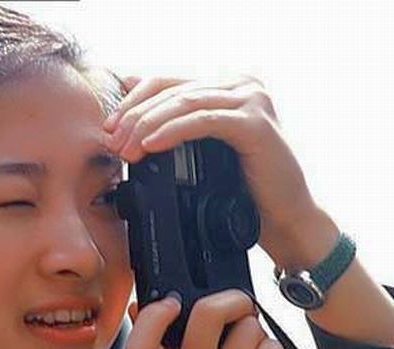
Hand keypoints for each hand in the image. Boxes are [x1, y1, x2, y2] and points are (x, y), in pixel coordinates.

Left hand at [103, 75, 328, 268]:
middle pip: (172, 90)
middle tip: (112, 141)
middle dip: (135, 116)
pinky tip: (151, 145)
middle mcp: (241, 84)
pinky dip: (173, 132)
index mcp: (225, 87)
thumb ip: (175, 128)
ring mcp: (252, 100)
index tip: (109, 128)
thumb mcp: (201, 155)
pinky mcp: (255, 123)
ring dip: (147, 124)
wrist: (284, 222)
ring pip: (184, 103)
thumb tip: (128, 111)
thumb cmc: (244, 192)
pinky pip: (204, 121)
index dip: (133, 102)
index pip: (167, 81)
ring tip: (126, 148)